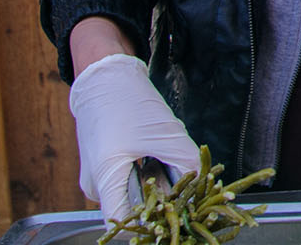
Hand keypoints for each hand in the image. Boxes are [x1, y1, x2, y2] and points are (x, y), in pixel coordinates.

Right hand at [69, 53, 199, 226]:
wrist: (106, 77)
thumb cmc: (129, 103)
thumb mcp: (165, 134)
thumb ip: (187, 163)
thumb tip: (204, 184)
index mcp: (103, 180)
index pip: (122, 223)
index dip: (150, 222)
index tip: (176, 209)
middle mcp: (96, 186)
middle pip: (132, 206)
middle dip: (161, 195)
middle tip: (180, 175)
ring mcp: (99, 176)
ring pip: (134, 190)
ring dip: (156, 180)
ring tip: (164, 155)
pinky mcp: (106, 165)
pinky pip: (129, 177)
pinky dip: (148, 169)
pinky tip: (155, 152)